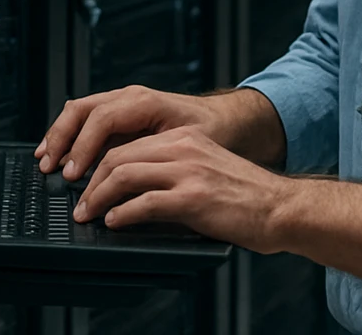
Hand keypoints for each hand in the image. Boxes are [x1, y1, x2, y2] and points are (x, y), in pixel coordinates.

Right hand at [36, 85, 227, 179]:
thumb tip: (127, 182)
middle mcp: (130, 98)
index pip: (101, 118)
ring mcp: (123, 104)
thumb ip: (156, 159)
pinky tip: (61, 155)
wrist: (229, 122)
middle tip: (48, 166)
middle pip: (82, 109)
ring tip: (45, 160)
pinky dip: (70, 136)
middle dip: (61, 137)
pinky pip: (87, 120)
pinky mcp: (121, 116)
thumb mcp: (188, 146)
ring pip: (80, 111)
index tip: (72, 173)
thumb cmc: (214, 134)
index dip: (82, 146)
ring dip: (60, 135)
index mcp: (145, 102)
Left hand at [74, 127, 291, 253]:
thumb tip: (132, 192)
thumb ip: (174, 170)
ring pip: (125, 174)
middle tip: (80, 204)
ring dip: (99, 197)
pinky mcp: (193, 197)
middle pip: (119, 156)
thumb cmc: (246, 196)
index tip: (85, 184)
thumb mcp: (206, 168)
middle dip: (91, 182)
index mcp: (185, 138)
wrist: (281, 207)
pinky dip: (123, 213)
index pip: (127, 144)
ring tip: (89, 214)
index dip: (98, 164)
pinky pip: (145, 202)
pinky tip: (115, 222)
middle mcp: (183, 147)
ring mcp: (188, 171)